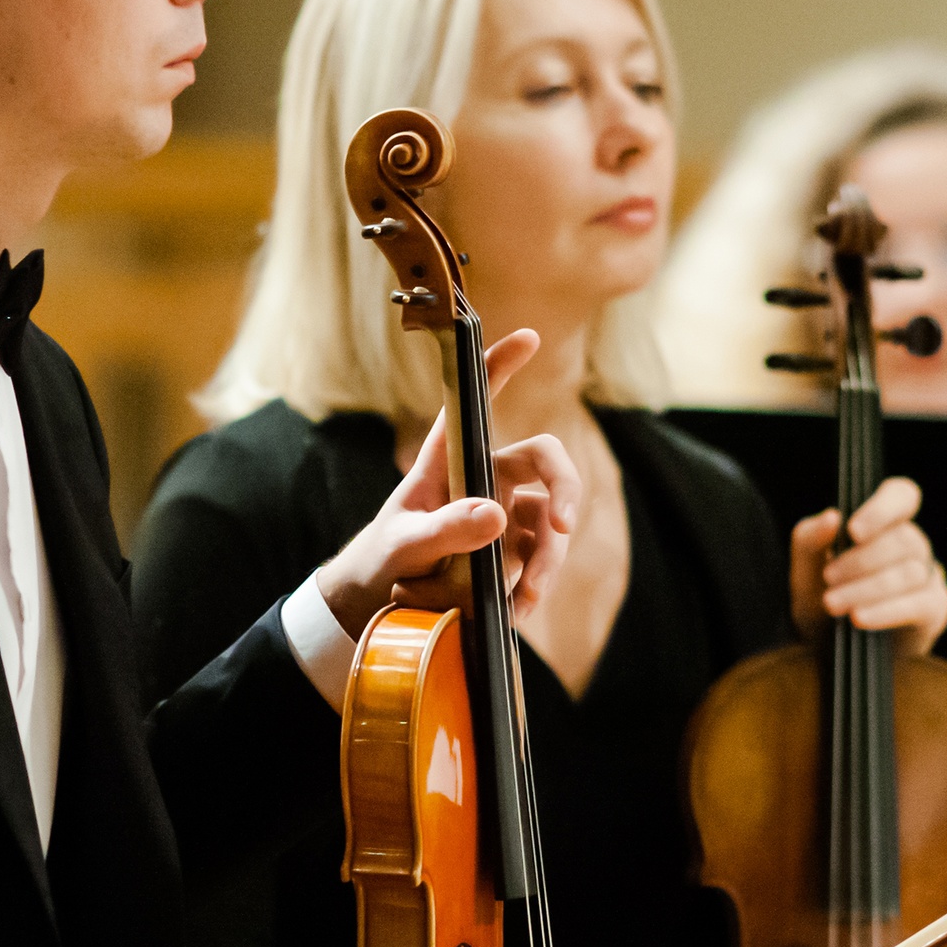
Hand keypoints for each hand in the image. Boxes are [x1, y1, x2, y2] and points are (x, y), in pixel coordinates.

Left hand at [317, 329, 580, 634]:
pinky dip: (536, 585)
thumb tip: (496, 514)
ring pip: (552, 518)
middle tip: (563, 526)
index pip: (475, 403)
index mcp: (450, 458)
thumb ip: (443, 530)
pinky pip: (543, 557)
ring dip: (549, 557)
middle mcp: (486, 475)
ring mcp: (506, 511)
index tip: (529, 337)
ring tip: (528, 596)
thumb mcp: (404, 545)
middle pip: (547, 459)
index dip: (501, 366)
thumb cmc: (383, 557)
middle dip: (565, 488)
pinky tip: (519, 609)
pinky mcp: (515, 547)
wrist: (381, 602)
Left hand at [788, 476, 946, 653]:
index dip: (883, 508)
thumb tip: (831, 516)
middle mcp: (911, 544)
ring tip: (833, 604)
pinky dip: (887, 611)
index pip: (902, 495)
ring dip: (867, 589)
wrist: (831, 652)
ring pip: (909, 572)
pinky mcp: (935, 607)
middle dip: (860, 561)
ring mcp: (927, 575)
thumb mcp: (804, 572)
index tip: (854, 530)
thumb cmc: (822, 601)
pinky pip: (920, 603)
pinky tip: (860, 618)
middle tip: (828, 578)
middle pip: (902, 539)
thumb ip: (810, 541)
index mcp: (883, 524)